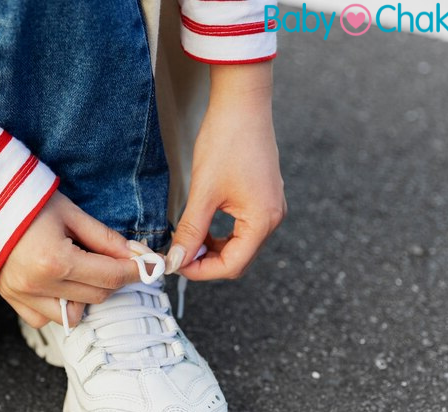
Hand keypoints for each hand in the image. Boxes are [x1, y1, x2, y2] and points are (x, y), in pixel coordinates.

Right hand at [0, 190, 141, 327]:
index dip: (137, 272)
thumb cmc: (23, 202)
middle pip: (97, 296)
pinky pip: (45, 319)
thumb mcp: (70, 213)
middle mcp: (39, 286)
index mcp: (56, 261)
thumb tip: (136, 256)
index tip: (152, 266)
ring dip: (85, 296)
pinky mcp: (11, 300)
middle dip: (113, 279)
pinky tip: (58, 284)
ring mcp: (22, 297)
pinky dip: (57, 307)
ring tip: (81, 271)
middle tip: (117, 260)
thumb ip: (104, 238)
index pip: (111, 276)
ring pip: (73, 314)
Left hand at [168, 62, 286, 279]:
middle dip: (206, 262)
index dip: (201, 271)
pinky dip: (220, 235)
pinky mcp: (262, 198)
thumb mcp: (203, 191)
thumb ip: (190, 231)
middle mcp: (272, 218)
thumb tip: (176, 260)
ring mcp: (270, 208)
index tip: (174, 264)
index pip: (232, 266)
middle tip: (177, 254)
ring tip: (185, 240)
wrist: (242, 103)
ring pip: (239, 246)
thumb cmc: (226, 141)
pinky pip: (241, 229)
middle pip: (238, 259)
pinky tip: (200, 227)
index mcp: (263, 220)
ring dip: (212, 249)